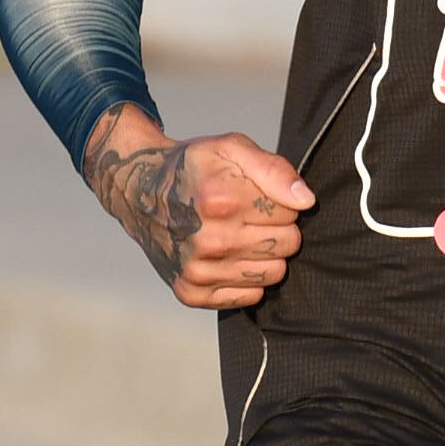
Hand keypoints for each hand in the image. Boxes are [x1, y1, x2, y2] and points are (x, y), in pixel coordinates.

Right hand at [83, 103, 312, 307]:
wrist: (138, 191)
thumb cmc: (193, 168)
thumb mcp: (231, 148)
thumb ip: (274, 169)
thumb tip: (306, 201)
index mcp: (219, 200)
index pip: (291, 213)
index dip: (279, 202)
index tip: (256, 196)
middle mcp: (208, 239)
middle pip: (287, 245)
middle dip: (277, 228)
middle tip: (249, 216)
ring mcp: (197, 270)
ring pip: (274, 273)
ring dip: (265, 255)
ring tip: (240, 235)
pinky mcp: (191, 292)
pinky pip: (250, 297)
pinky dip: (247, 279)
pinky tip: (229, 257)